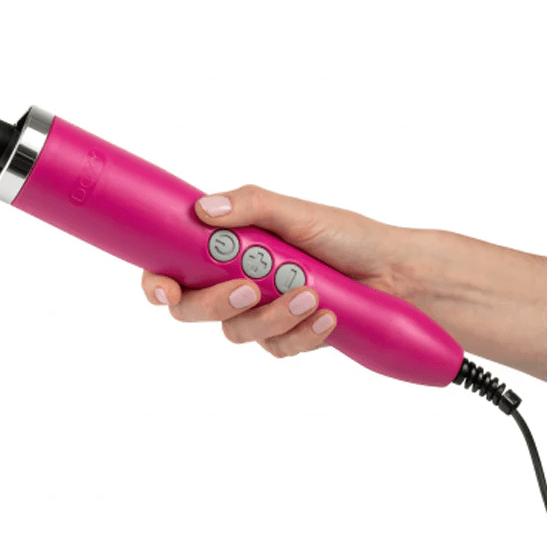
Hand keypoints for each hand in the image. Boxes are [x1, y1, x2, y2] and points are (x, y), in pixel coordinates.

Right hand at [141, 184, 410, 358]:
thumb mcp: (298, 214)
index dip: (158, 283)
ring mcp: (261, 313)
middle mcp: (237, 282)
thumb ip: (251, 206)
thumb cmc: (346, 237)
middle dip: (215, 303)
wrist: (396, 274)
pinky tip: (327, 316)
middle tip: (248, 289)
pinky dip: (302, 333)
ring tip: (310, 295)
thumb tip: (204, 209)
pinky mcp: (287, 338)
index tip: (166, 289)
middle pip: (195, 309)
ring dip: (272, 317)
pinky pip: (277, 348)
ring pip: (237, 332)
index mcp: (229, 248)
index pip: (175, 268)